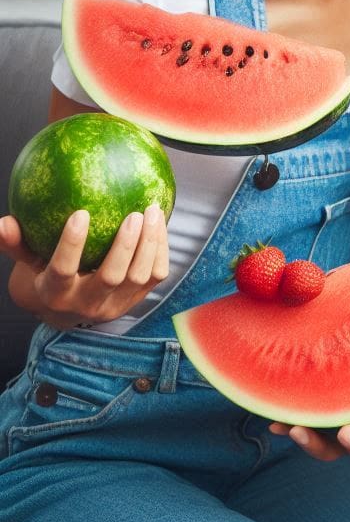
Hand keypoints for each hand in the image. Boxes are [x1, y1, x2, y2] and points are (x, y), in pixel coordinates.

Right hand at [1, 205, 169, 328]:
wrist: (74, 310)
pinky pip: (157, 274)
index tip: (80, 213)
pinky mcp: (139, 299)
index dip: (71, 245)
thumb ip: (18, 244)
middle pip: (111, 276)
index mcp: (57, 294)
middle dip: (124, 245)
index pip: (63, 271)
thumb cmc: (49, 275)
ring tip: (152, 211)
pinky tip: (161, 222)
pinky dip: (161, 249)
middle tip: (133, 213)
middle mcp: (88, 303)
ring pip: (139, 275)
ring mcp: (117, 304)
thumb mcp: (30, 263)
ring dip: (149, 243)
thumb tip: (2, 222)